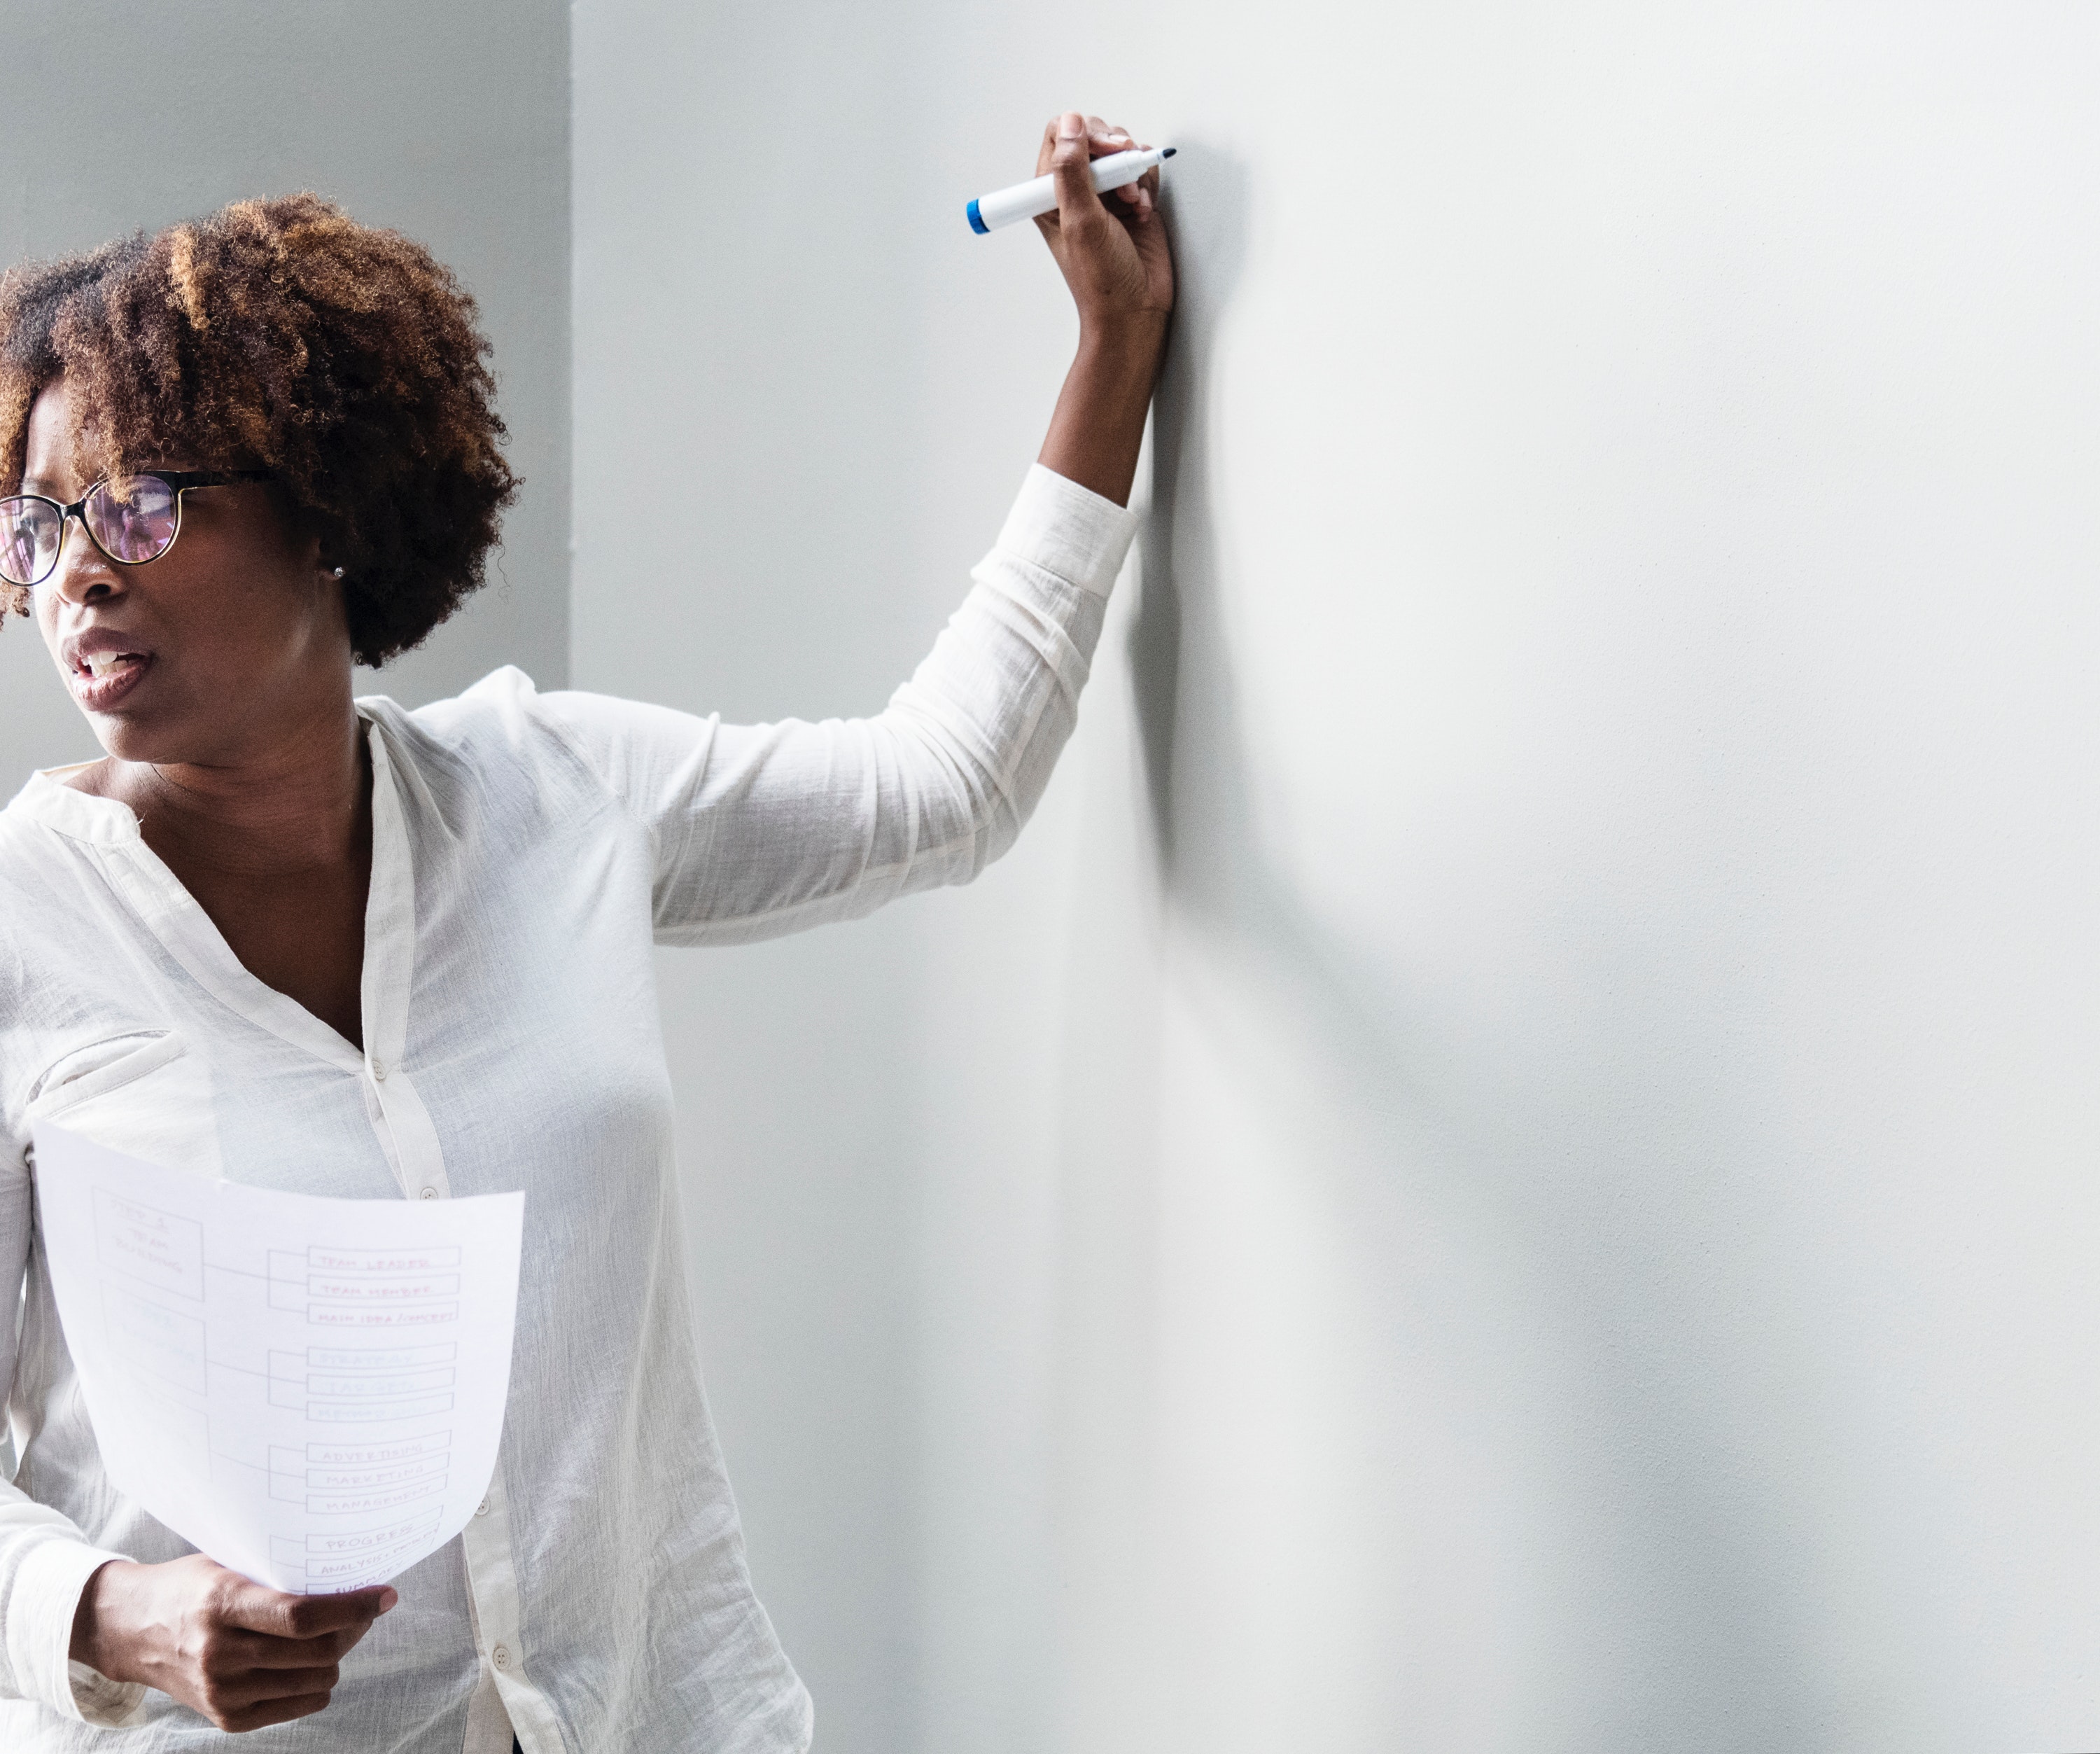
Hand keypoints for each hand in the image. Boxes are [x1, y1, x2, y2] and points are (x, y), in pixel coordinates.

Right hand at [70, 1555, 395, 1731]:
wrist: (132, 1631)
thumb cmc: (191, 1587)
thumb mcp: (229, 1565)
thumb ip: (279, 1574)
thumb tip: (350, 1575)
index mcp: (222, 1605)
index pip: (301, 1616)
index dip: (352, 1607)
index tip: (385, 1595)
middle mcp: (220, 1654)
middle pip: (317, 1651)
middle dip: (353, 1628)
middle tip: (362, 1610)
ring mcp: (222, 1692)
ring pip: (317, 1681)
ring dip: (336, 1656)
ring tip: (329, 1633)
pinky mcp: (227, 1718)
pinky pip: (301, 1704)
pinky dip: (315, 1683)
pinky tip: (306, 1661)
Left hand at [1032, 112, 1174, 339]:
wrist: (1135, 309)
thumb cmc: (1101, 279)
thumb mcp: (1081, 221)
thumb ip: (1072, 170)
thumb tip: (1071, 123)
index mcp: (1050, 193)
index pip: (1061, 136)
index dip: (1085, 135)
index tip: (1105, 152)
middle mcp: (1076, 190)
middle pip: (1094, 137)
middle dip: (1114, 153)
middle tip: (1121, 184)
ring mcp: (1106, 194)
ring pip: (1121, 151)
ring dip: (1132, 172)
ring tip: (1132, 204)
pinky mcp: (1132, 200)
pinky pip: (1142, 170)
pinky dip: (1146, 184)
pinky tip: (1143, 209)